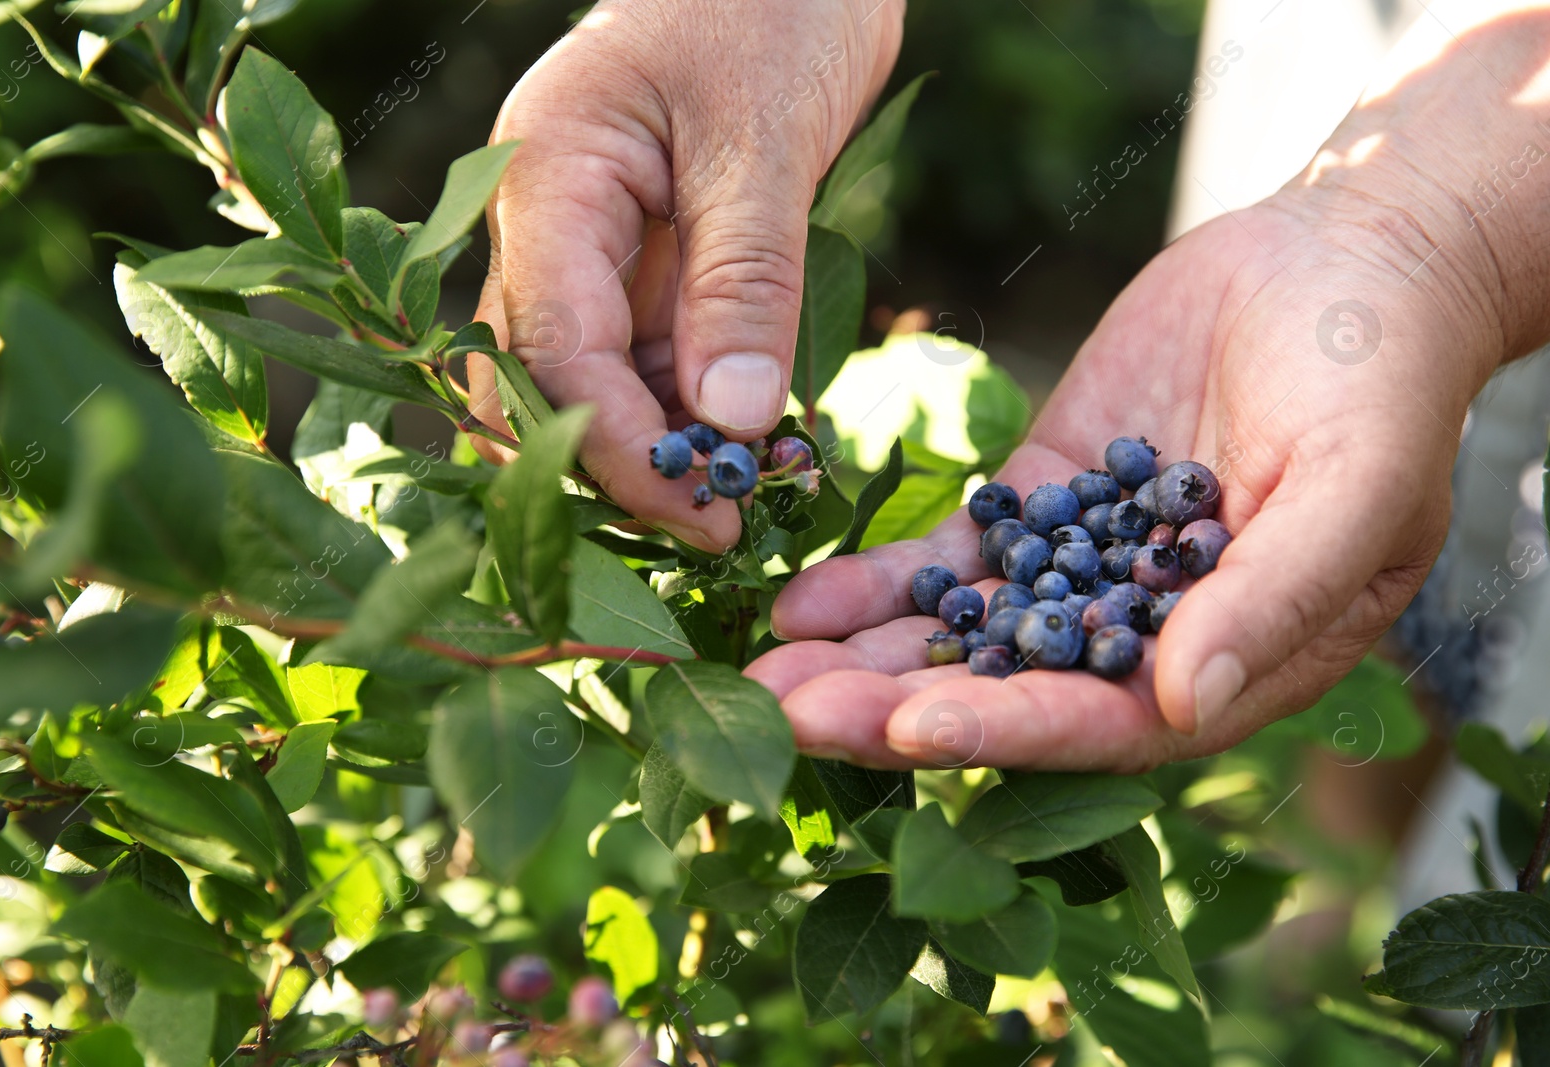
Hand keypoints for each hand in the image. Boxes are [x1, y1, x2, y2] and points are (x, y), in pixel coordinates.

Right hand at [466, 0, 901, 551]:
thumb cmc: (771, 5)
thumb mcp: (764, 137)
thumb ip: (745, 278)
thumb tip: (733, 421)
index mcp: (543, 179)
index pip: (550, 349)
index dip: (615, 446)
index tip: (702, 509)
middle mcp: (545, 227)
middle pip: (534, 386)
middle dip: (611, 468)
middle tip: (714, 524)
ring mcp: (589, 250)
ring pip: (590, 388)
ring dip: (658, 450)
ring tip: (751, 493)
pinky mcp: (642, 268)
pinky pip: (646, 363)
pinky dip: (693, 412)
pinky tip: (758, 442)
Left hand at [746, 194, 1507, 769]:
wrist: (1343, 264)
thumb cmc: (1382, 382)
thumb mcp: (1356, 487)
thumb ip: (1271, 599)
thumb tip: (1183, 702)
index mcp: (1232, 664)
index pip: (1107, 724)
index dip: (1011, 727)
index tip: (913, 727)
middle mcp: (1145, 636)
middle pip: (1010, 691)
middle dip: (898, 708)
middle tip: (789, 714)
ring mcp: (1085, 567)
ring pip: (964, 629)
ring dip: (865, 657)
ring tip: (766, 670)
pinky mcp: (1042, 497)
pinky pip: (955, 551)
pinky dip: (881, 580)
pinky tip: (802, 600)